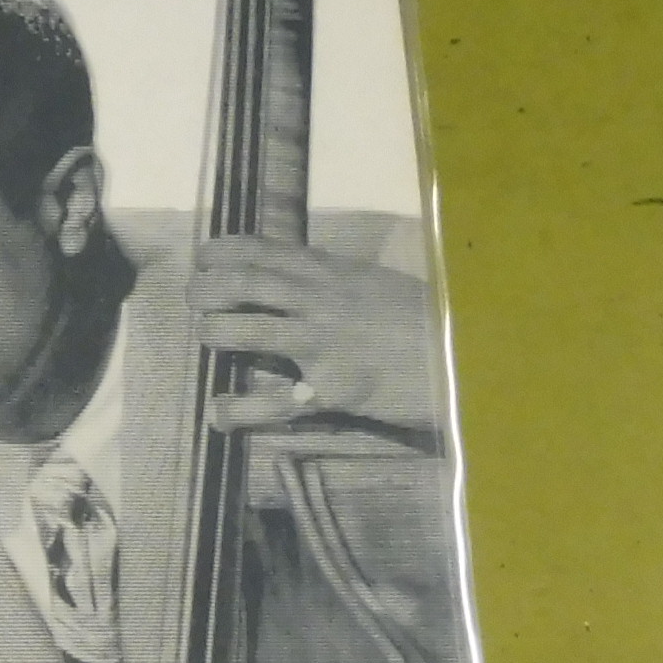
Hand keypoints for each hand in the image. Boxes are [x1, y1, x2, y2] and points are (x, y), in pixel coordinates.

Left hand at [192, 236, 441, 436]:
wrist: (469, 356)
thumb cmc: (425, 321)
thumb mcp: (378, 287)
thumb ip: (336, 283)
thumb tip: (297, 280)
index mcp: (332, 271)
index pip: (262, 249)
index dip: (221, 251)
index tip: (201, 258)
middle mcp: (321, 300)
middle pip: (244, 283)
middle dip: (206, 289)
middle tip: (193, 299)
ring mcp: (324, 342)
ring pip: (247, 329)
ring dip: (215, 332)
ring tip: (207, 338)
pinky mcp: (332, 387)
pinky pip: (273, 400)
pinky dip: (238, 409)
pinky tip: (218, 413)